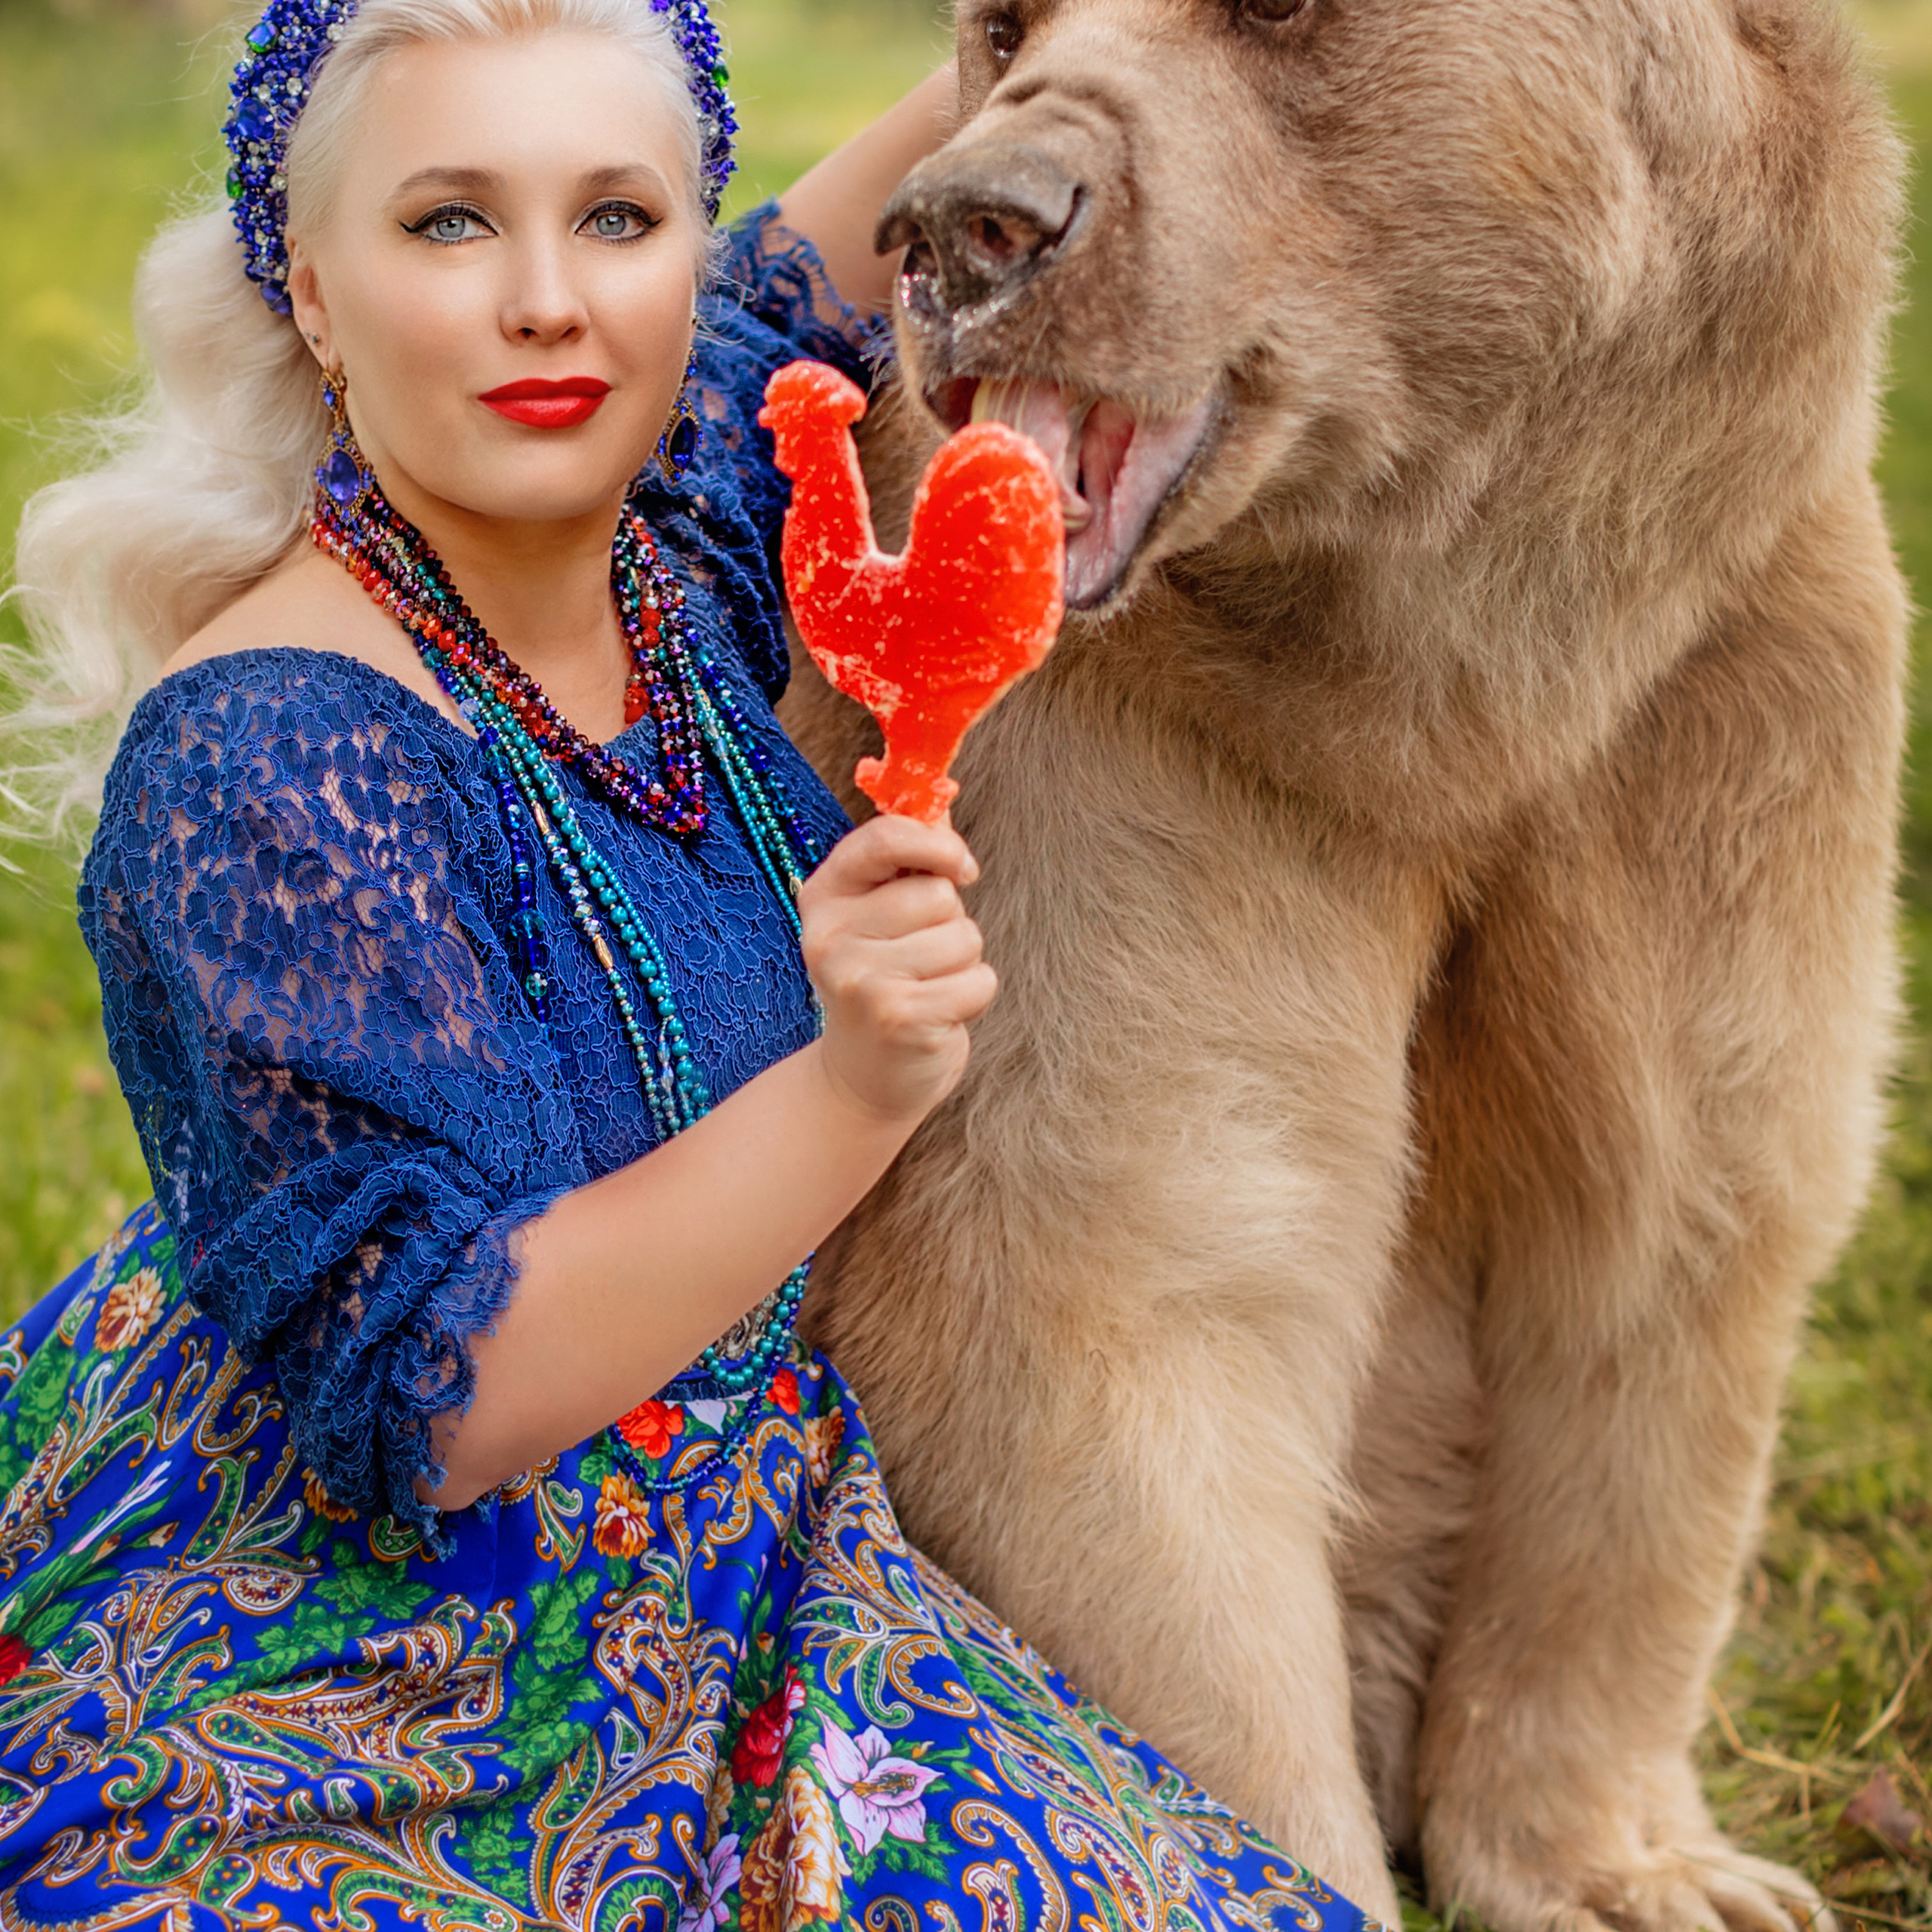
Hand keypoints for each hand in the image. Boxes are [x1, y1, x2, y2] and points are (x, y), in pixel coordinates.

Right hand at [799, 813, 996, 1124]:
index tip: (960, 868)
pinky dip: (973, 997)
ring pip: (964, 937)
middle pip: (938, 894)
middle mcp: (830, 936)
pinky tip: (939, 1014)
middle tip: (921, 959)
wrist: (863, 1078)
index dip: (939, 846)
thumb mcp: (880, 915)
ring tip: (928, 987)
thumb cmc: (885, 982)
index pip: (887, 837)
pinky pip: (978, 981)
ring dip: (964, 964)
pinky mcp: (898, 1018)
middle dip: (952, 924)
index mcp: (824, 896)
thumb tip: (942, 797)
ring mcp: (860, 979)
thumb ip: (909, 858)